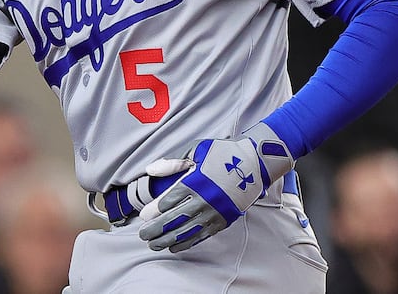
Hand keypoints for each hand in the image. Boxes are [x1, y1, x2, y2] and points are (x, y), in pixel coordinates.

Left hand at [137, 122, 295, 251]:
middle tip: (142, 235)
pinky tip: (174, 247)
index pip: (169, 200)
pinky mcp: (223, 221)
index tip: (143, 216)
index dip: (154, 210)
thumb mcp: (195, 151)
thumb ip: (172, 163)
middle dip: (156, 229)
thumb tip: (150, 170)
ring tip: (153, 244)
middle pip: (175, 218)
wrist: (255, 163)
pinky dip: (186, 243)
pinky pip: (201, 235)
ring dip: (168, 239)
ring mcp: (214, 213)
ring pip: (187, 231)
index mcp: (196, 181)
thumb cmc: (222, 154)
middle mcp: (205, 200)